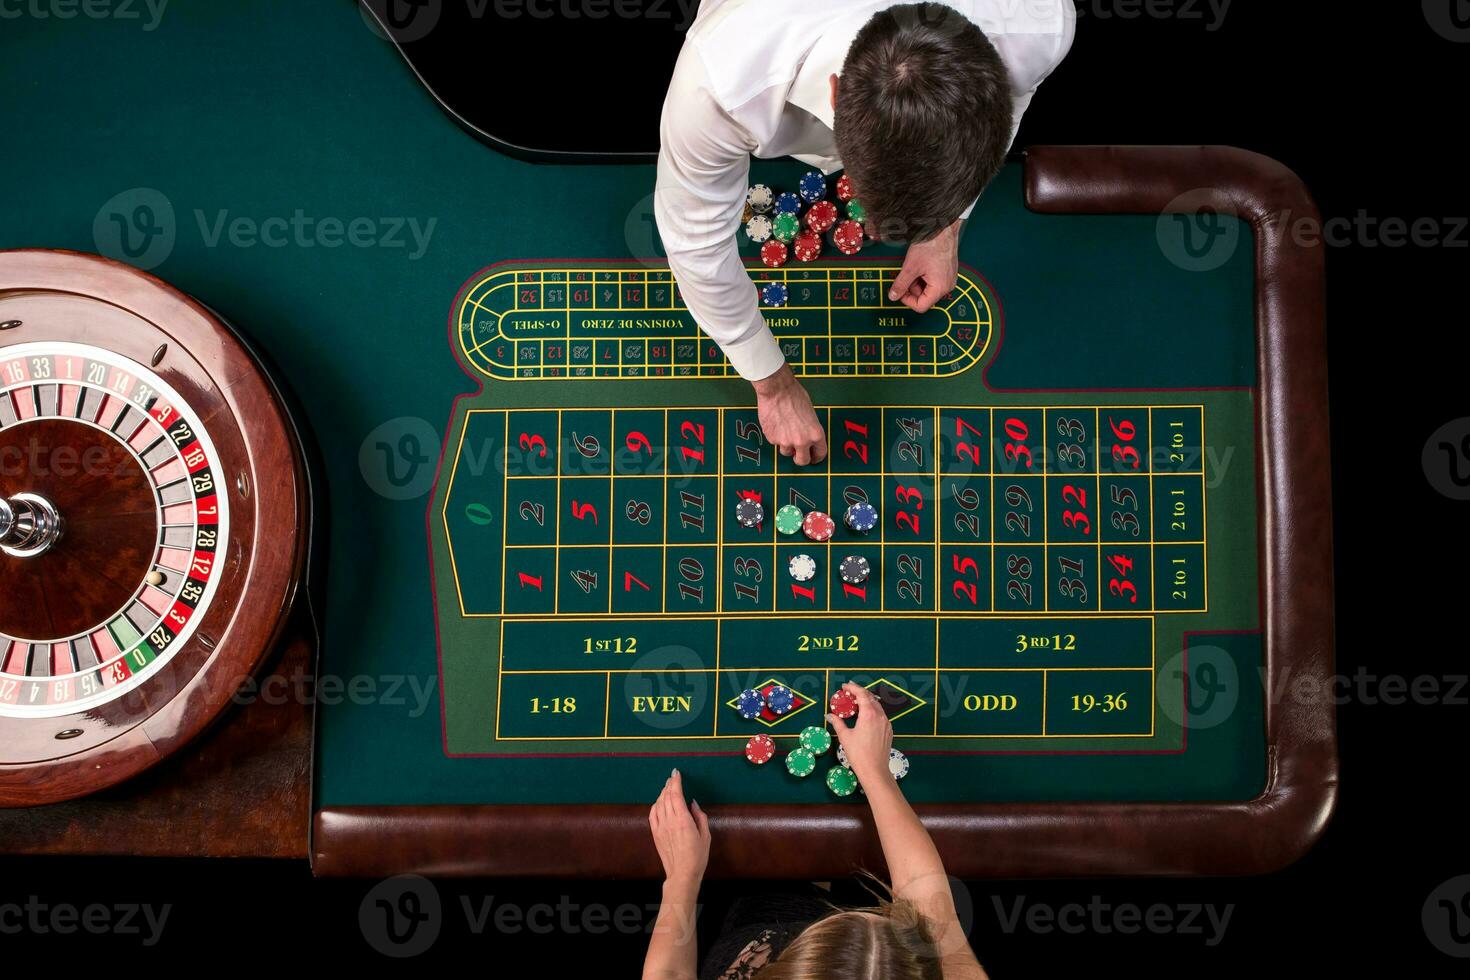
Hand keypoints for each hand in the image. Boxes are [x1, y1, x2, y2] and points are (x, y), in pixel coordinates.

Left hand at [648, 769, 710, 887]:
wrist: (682, 874)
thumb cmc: (697, 857)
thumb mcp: (705, 835)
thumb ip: (699, 816)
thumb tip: (693, 803)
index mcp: (683, 820)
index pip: (676, 795)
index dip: (675, 782)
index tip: (676, 773)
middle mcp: (670, 821)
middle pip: (666, 796)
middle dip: (669, 784)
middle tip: (673, 777)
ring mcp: (661, 827)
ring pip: (658, 804)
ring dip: (663, 793)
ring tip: (667, 787)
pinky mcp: (655, 834)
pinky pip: (652, 814)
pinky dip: (655, 805)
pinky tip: (659, 802)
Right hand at [753, 364, 827, 465]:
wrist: (777, 390)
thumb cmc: (794, 396)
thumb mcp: (810, 414)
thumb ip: (809, 430)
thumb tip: (806, 439)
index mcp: (816, 434)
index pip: (820, 454)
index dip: (816, 457)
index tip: (813, 457)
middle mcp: (802, 441)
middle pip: (802, 461)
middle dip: (800, 458)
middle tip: (797, 453)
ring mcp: (786, 442)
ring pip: (786, 451)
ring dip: (786, 444)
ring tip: (784, 428)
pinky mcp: (772, 439)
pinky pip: (775, 442)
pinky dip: (775, 436)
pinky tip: (776, 422)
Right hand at [826, 682, 893, 787]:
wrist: (875, 770)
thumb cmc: (858, 753)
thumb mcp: (845, 736)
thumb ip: (837, 722)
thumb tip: (829, 715)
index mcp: (869, 714)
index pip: (862, 694)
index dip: (853, 688)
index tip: (845, 686)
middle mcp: (880, 716)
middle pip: (870, 698)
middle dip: (860, 693)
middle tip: (849, 693)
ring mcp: (886, 723)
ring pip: (877, 706)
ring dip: (867, 701)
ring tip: (857, 703)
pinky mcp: (889, 730)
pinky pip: (881, 715)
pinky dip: (873, 711)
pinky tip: (866, 716)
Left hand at [890, 219, 960, 313]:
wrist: (943, 228)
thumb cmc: (931, 244)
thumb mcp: (911, 267)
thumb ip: (901, 284)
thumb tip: (893, 296)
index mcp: (940, 288)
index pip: (921, 306)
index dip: (907, 300)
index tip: (899, 291)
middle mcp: (947, 286)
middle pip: (924, 297)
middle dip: (911, 289)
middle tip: (904, 276)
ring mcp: (948, 279)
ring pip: (928, 288)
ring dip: (917, 281)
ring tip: (913, 267)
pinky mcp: (947, 272)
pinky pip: (933, 280)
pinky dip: (924, 276)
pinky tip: (920, 265)